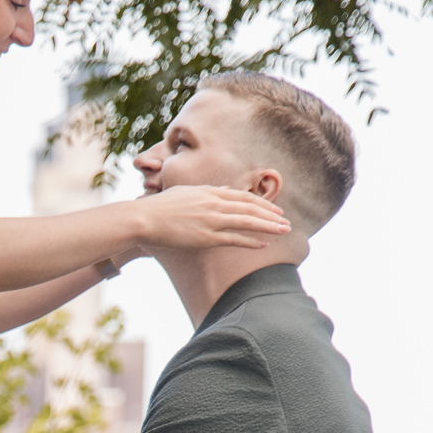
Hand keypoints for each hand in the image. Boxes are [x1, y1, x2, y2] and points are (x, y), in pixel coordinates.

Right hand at [128, 183, 288, 250]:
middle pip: (251, 208)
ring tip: (284, 232)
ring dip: (268, 227)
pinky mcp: (206, 237)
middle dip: (271, 215)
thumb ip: (207, 191)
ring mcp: (212, 220)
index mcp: (210, 192)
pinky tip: (264, 244)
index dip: (262, 204)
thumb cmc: (160, 207)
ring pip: (248, 222)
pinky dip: (251, 241)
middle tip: (287, 222)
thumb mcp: (186, 192)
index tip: (275, 210)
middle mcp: (214, 203)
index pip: (243, 197)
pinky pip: (234, 239)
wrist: (145, 218)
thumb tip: (222, 189)